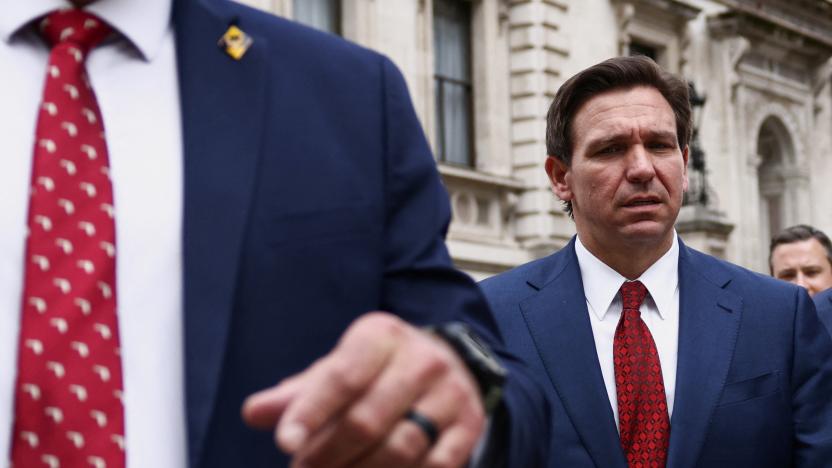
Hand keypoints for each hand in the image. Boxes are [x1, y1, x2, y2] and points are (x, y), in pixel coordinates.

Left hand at [242, 312, 485, 467]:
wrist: (447, 363)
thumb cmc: (378, 370)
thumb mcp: (339, 368)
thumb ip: (299, 393)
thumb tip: (253, 413)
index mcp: (382, 335)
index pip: (342, 376)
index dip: (311, 412)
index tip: (285, 443)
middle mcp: (422, 359)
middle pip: (368, 419)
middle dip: (328, 454)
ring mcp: (450, 393)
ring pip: (401, 448)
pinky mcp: (469, 425)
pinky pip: (436, 465)